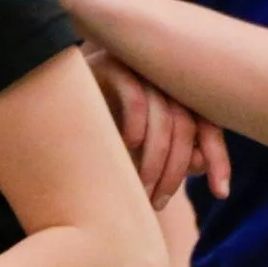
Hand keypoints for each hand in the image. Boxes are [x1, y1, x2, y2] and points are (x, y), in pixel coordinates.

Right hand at [87, 48, 230, 204]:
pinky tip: (128, 145)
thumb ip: (173, 157)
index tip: (220, 193)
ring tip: (143, 188)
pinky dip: (136, 124)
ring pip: (163, 116)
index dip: (219, 158)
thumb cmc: (96, 139)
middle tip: (159, 202)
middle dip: (176, 170)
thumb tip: (199, 163)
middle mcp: (160, 78)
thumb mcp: (138, 156)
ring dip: (155, 160)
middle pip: (186, 124)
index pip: (207, 125)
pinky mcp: (109, 64)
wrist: (47, 112)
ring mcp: (136, 68)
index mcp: (174, 95)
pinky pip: (135, 96)